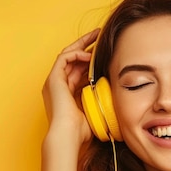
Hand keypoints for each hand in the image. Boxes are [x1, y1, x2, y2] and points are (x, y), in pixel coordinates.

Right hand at [42, 29, 98, 144]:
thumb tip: (117, 99)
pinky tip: (88, 54)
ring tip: (95, 36)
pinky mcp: (53, 79)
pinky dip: (75, 54)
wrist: (68, 136)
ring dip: (81, 44)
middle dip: (85, 45)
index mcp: (66, 93)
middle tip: (98, 35)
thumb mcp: (94, 112)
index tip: (103, 52)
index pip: (78, 70)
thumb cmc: (80, 131)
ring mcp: (54, 82)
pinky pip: (63, 59)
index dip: (90, 60)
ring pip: (67, 55)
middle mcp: (58, 85)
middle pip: (72, 59)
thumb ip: (101, 102)